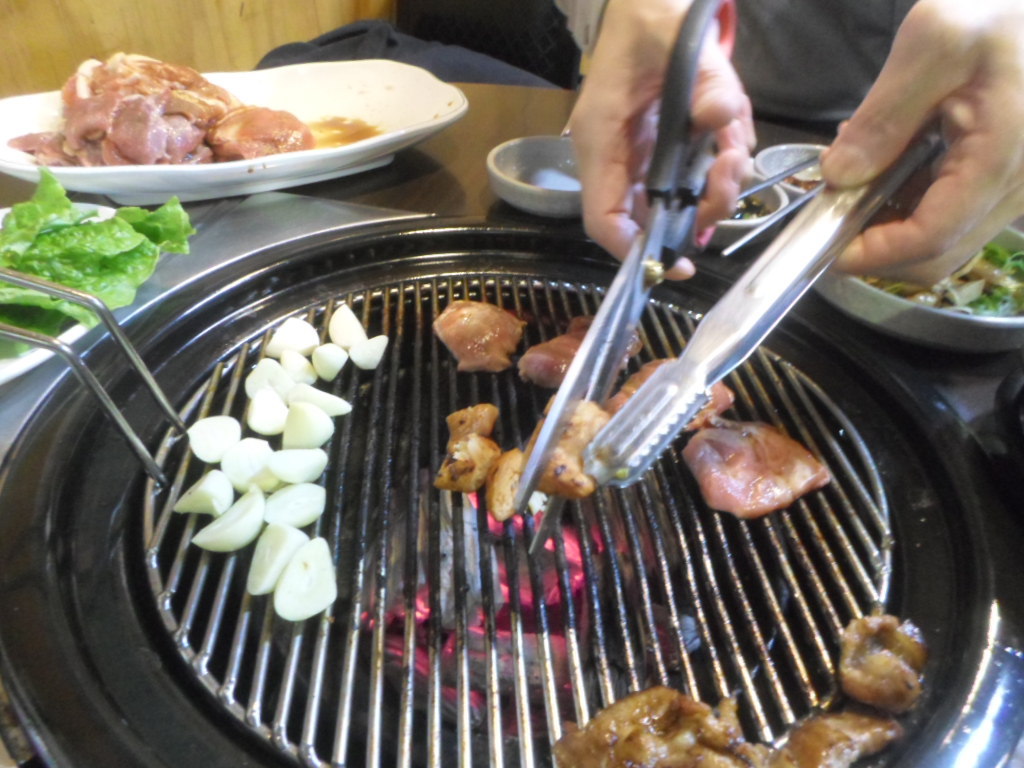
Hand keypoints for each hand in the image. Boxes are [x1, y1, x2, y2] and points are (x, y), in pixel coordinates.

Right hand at [567, 0, 754, 278]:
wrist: (652, 0)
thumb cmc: (650, 17)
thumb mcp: (678, 38)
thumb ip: (705, 80)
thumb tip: (720, 117)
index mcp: (602, 140)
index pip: (605, 218)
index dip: (635, 251)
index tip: (676, 266)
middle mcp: (619, 157)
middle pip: (652, 217)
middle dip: (698, 209)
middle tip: (727, 175)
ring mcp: (645, 154)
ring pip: (683, 199)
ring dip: (718, 183)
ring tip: (732, 144)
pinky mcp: (668, 146)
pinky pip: (700, 173)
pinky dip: (723, 160)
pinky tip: (728, 129)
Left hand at [822, 0, 1023, 284]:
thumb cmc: (1001, 10)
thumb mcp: (934, 42)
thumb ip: (884, 116)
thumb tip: (839, 176)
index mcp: (1002, 158)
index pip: (930, 238)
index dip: (871, 253)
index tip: (824, 243)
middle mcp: (1017, 186)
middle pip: (937, 254)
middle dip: (876, 246)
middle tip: (832, 211)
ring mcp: (1016, 187)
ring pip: (946, 241)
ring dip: (892, 226)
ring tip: (857, 182)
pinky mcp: (1009, 179)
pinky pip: (956, 214)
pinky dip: (913, 206)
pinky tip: (889, 170)